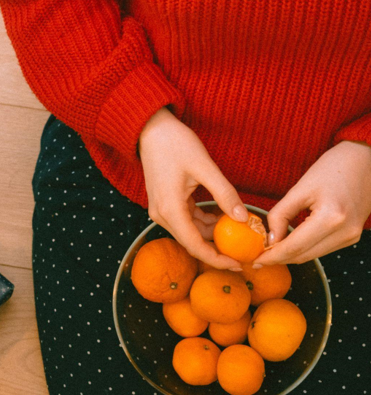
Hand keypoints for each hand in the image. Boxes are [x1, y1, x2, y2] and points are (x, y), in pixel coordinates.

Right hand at [138, 107, 246, 269]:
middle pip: (192, 242)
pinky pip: (186, 221)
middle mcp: (162, 215)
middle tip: (243, 252)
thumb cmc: (175, 144)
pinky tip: (221, 216)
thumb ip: (224, 194)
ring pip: (190, 232)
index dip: (216, 259)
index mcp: (170, 209)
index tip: (237, 264)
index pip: (194, 245)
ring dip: (212, 234)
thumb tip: (243, 219)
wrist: (151, 130)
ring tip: (238, 230)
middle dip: (217, 249)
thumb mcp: (205, 167)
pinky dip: (204, 222)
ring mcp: (161, 210)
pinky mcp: (164, 204)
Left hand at [254, 140, 370, 265]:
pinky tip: (290, 244)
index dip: (272, 257)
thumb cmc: (333, 168)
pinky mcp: (352, 236)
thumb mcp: (300, 189)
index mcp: (330, 218)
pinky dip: (304, 249)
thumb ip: (281, 215)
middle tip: (258, 258)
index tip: (255, 260)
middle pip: (303, 256)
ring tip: (271, 251)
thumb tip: (270, 238)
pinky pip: (322, 249)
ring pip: (312, 256)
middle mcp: (344, 232)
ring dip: (291, 256)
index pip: (294, 247)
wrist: (365, 162)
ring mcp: (351, 236)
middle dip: (279, 259)